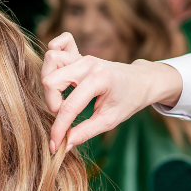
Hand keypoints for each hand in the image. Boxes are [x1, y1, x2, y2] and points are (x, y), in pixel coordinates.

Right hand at [42, 33, 182, 152]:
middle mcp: (88, 64)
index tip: (55, 144)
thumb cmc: (128, 100)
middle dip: (52, 103)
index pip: (69, 106)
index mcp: (99, 80)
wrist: (141, 81)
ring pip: (51, 60)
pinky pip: (58, 44)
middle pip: (51, 80)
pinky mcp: (79, 54)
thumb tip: (64, 146)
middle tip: (64, 115)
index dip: (59, 128)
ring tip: (62, 98)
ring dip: (50, 82)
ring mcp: (83, 56)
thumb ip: (85, 132)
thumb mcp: (110, 120)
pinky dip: (53, 58)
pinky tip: (59, 73)